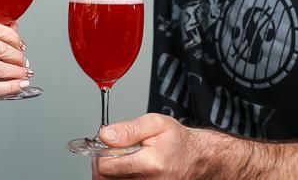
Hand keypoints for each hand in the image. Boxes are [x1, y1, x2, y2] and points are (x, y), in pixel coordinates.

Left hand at [92, 114, 211, 178]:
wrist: (197, 158)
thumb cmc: (177, 140)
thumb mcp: (155, 123)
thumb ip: (128, 129)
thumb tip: (105, 136)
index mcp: (149, 164)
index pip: (106, 167)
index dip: (100, 153)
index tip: (106, 145)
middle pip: (105, 179)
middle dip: (102, 163)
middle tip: (110, 150)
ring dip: (110, 171)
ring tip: (120, 157)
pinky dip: (118, 177)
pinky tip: (125, 167)